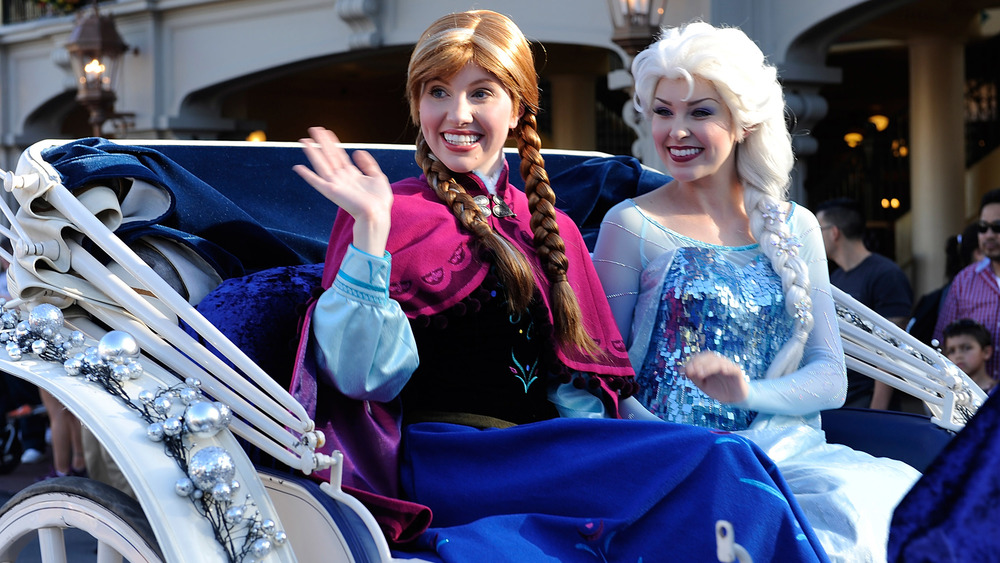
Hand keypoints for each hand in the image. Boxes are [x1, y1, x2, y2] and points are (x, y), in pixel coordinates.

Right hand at [293, 127, 392, 254]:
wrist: (377, 214)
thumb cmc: (379, 200)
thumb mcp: (377, 176)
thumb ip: (368, 164)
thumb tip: (357, 151)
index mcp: (352, 174)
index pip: (339, 155)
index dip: (333, 143)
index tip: (327, 132)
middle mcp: (341, 177)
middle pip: (329, 156)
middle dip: (321, 142)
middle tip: (313, 128)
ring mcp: (335, 184)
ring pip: (321, 163)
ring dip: (313, 152)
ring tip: (305, 140)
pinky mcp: (331, 191)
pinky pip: (316, 182)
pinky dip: (307, 175)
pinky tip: (298, 167)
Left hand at [683, 351, 748, 403]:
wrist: (733, 398)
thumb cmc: (717, 389)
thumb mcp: (703, 385)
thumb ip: (694, 377)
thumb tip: (683, 370)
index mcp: (709, 363)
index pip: (700, 358)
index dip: (691, 362)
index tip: (683, 371)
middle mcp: (719, 361)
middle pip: (709, 357)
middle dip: (698, 363)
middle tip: (691, 372)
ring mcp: (728, 366)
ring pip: (719, 362)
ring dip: (708, 367)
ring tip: (700, 374)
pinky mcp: (737, 372)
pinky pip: (733, 368)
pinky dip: (727, 368)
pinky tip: (722, 371)